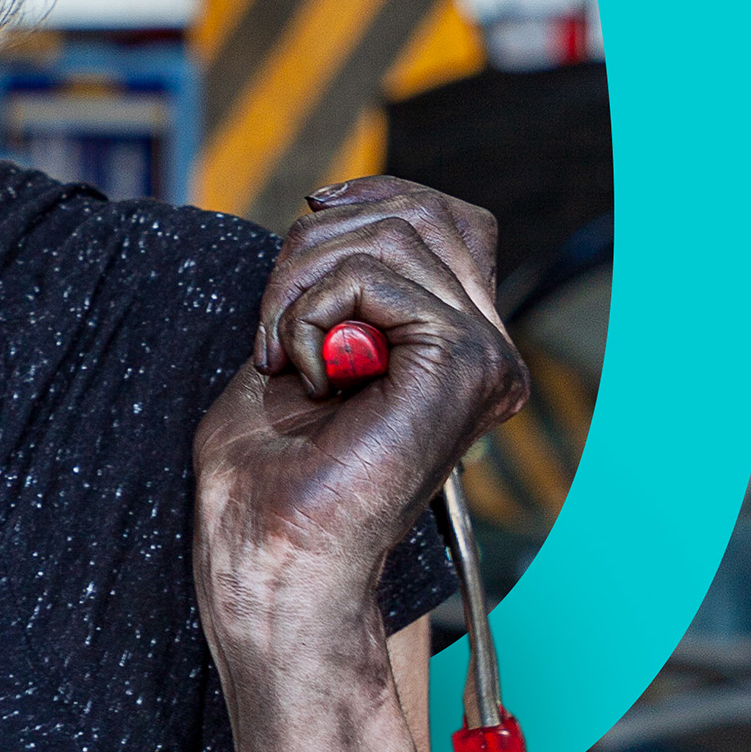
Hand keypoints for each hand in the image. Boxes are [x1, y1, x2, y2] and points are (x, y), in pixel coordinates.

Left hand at [192, 175, 527, 656]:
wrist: (269, 554)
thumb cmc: (266, 473)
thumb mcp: (298, 342)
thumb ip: (336, 278)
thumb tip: (339, 207)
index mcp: (455, 347)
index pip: (445, 218)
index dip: (372, 197)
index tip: (308, 219)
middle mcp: (485, 350)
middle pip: (416, 212)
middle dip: (314, 244)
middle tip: (272, 326)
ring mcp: (483, 356)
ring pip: (391, 233)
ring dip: (299, 284)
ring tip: (283, 353)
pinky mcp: (464, 363)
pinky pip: (371, 275)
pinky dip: (308, 312)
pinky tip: (302, 374)